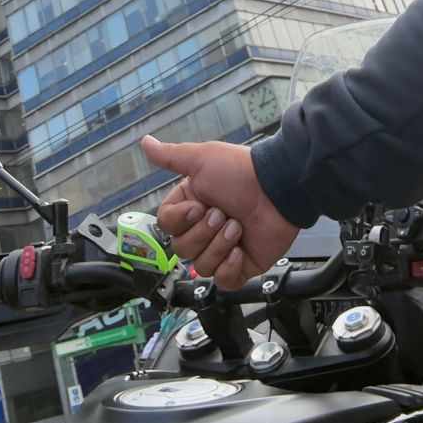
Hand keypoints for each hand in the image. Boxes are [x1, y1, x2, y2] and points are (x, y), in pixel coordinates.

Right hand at [141, 135, 297, 287]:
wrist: (278, 189)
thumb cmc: (240, 172)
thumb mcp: (201, 159)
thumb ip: (171, 157)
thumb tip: (145, 141)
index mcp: (191, 206)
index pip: (166, 226)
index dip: (180, 221)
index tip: (198, 207)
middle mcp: (204, 229)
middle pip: (181, 249)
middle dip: (203, 233)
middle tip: (224, 214)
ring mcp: (223, 249)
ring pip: (201, 266)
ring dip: (220, 246)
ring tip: (238, 227)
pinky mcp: (242, 265)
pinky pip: (223, 281)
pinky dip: (230, 268)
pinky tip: (241, 251)